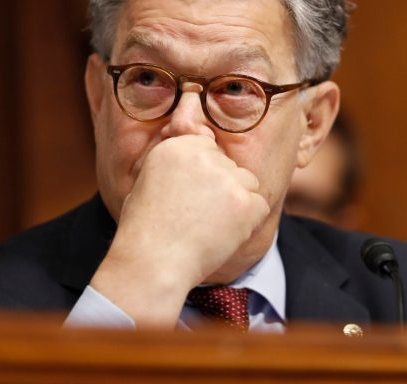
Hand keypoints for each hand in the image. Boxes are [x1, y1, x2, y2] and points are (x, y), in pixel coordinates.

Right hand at [90, 135, 269, 327]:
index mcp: (177, 146)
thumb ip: (177, 163)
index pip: (210, 150)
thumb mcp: (148, 182)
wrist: (153, 262)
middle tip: (200, 217)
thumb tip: (202, 151)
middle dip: (222, 189)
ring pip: (249, 183)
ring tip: (210, 227)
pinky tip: (224, 235)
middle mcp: (203, 156)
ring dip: (238, 203)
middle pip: (231, 166)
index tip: (192, 197)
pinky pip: (260, 206)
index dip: (205, 176)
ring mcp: (226, 178)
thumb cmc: (146, 230)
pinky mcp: (244, 202)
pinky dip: (249, 223)